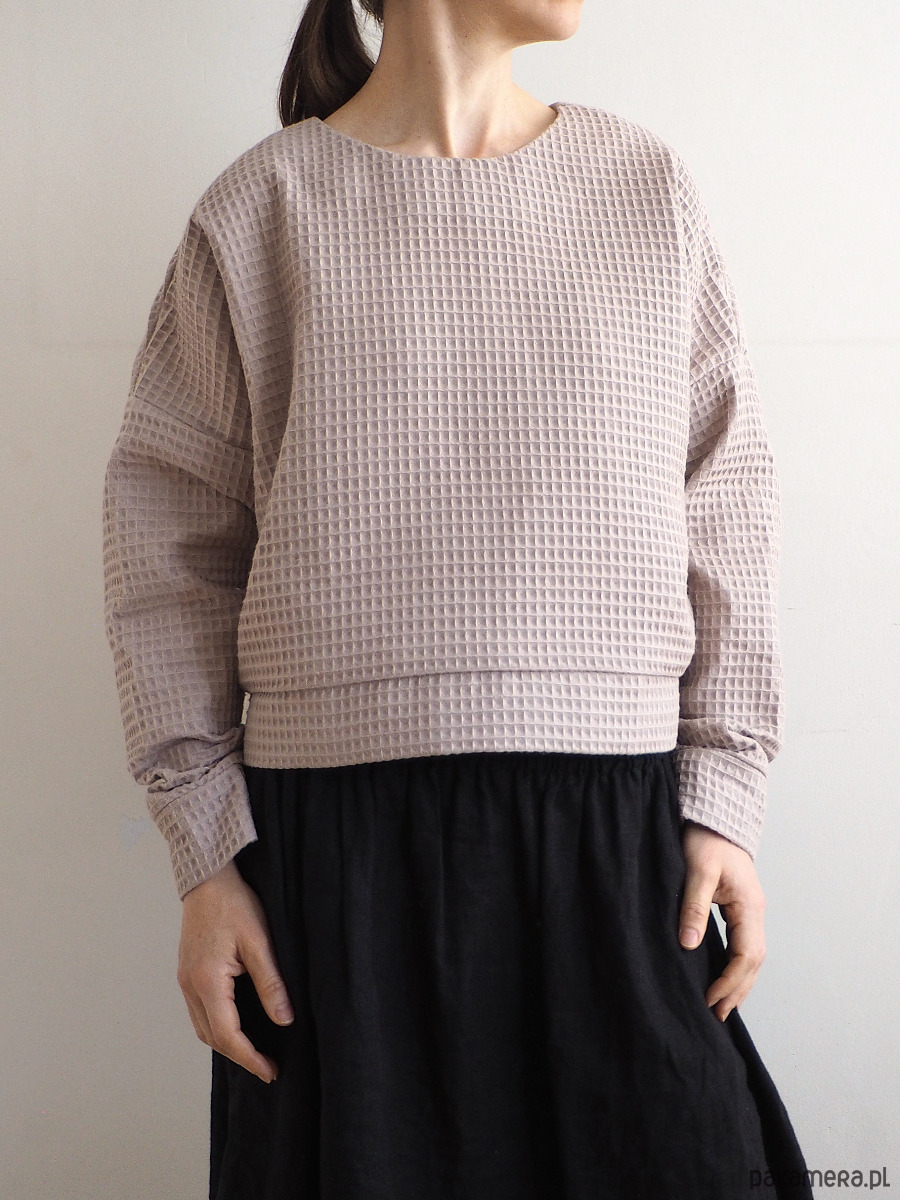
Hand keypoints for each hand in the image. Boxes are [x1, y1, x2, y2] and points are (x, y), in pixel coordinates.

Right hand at [177, 859, 293, 1083]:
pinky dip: (217, 1026)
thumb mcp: (259, 942)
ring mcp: (185, 980)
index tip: (270, 1072)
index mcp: (207, 982)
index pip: (228, 1036)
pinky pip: (199, 1011)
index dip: (250, 1058)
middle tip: (267, 1065)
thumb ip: (271, 983)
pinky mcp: (187, 972)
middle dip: (239, 1056)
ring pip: (202, 1027)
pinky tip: (235, 1024)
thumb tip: (284, 1020)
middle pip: (212, 1038)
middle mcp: (191, 986)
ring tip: (253, 1050)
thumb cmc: (234, 904)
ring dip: (226, 1043)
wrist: (207, 878)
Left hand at [678, 820, 766, 1022]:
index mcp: (749, 906)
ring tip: (723, 1006)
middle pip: (753, 961)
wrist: (715, 815)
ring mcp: (751, 909)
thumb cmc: (706, 838)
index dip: (729, 981)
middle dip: (737, 990)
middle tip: (717, 1015)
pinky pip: (744, 944)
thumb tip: (689, 945)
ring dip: (739, 981)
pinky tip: (723, 975)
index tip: (710, 1000)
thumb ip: (693, 907)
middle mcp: (756, 911)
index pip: (745, 955)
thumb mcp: (696, 871)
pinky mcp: (741, 906)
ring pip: (752, 955)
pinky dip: (737, 965)